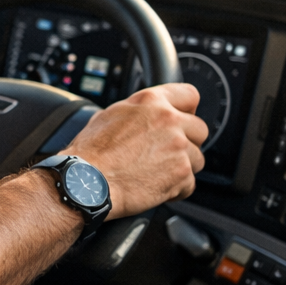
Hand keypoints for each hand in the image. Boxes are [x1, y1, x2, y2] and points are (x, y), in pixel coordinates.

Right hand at [67, 83, 207, 218]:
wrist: (85, 182)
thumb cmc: (90, 152)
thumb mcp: (110, 115)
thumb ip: (137, 111)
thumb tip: (146, 113)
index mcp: (151, 101)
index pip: (189, 95)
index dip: (187, 110)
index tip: (183, 120)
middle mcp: (169, 120)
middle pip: (200, 130)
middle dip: (187, 143)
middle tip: (166, 154)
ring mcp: (178, 147)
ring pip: (197, 159)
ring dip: (181, 167)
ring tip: (156, 174)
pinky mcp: (181, 173)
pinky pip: (189, 184)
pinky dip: (175, 189)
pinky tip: (155, 188)